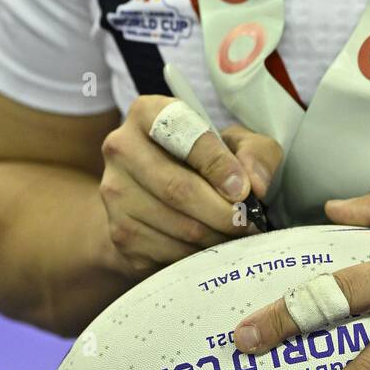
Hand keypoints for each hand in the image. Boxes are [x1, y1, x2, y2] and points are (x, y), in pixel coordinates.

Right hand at [100, 95, 281, 276]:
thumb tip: (255, 185)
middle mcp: (121, 148)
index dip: (217, 164)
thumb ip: (256, 153)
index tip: (244, 190)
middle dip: (222, 212)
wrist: (159, 196)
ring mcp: (114, 193)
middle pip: (176, 188)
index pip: (182, 134)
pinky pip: (166, 253)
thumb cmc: (204, 162)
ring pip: (175, 225)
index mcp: (148, 113)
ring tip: (235, 235)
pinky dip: (197, 256)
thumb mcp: (236, 143)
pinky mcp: (117, 232)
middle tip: (248, 222)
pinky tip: (211, 247)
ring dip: (215, 237)